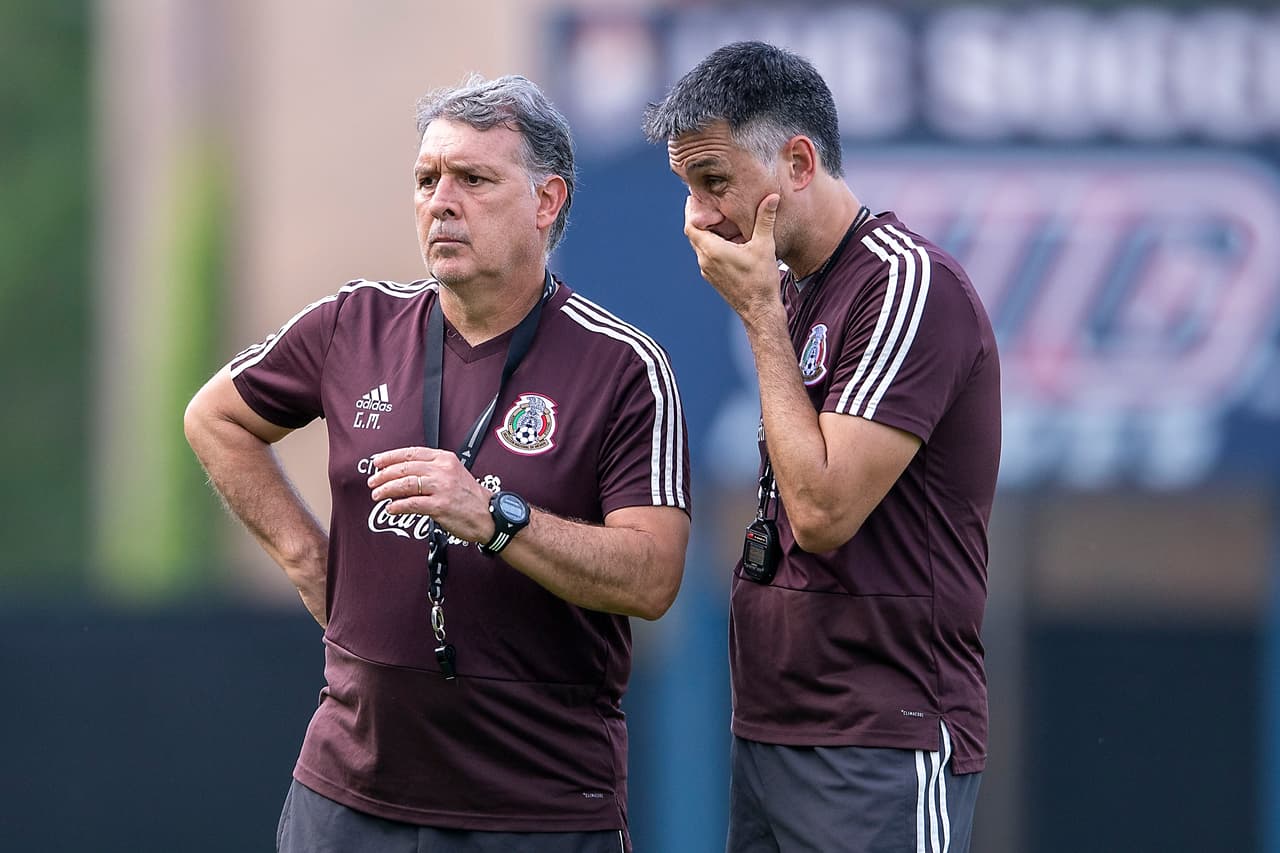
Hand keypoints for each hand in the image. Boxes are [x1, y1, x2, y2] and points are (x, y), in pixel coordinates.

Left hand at [367, 447, 494, 543]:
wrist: (487, 514)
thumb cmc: (469, 495)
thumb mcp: (453, 472)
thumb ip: (431, 468)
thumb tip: (400, 471)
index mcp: (444, 458)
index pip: (411, 453)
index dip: (390, 457)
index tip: (376, 463)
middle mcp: (443, 470)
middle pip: (405, 468)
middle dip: (383, 475)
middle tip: (373, 482)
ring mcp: (442, 488)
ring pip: (405, 485)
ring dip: (386, 490)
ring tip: (377, 495)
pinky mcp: (440, 505)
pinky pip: (412, 504)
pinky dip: (397, 506)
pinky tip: (391, 508)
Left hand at [683, 193, 781, 323]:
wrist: (760, 311)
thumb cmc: (761, 282)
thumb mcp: (764, 246)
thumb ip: (765, 219)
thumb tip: (771, 197)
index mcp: (712, 251)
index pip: (691, 225)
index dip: (693, 210)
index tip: (701, 199)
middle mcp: (705, 261)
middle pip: (693, 234)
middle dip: (700, 217)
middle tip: (709, 203)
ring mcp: (707, 271)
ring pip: (700, 245)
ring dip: (707, 231)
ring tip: (721, 219)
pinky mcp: (713, 278)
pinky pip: (707, 256)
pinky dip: (712, 244)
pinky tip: (728, 240)